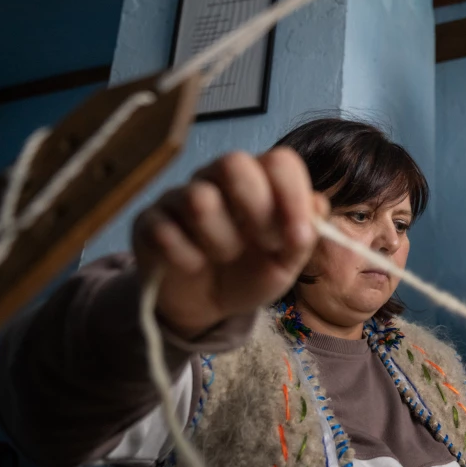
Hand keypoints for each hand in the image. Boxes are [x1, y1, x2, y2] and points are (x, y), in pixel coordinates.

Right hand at [132, 148, 328, 339]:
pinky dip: (187, 259)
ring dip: (222, 240)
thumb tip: (316, 206)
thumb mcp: (286, 262)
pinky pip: (165, 232)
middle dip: (256, 210)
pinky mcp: (148, 222)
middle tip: (263, 244)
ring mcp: (179, 196)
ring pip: (199, 198)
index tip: (298, 235)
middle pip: (233, 163)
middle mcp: (217, 179)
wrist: (207, 306)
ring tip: (225, 257)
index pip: (279, 160)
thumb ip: (305, 234)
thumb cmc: (250, 272)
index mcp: (258, 181)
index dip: (292, 195)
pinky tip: (194, 267)